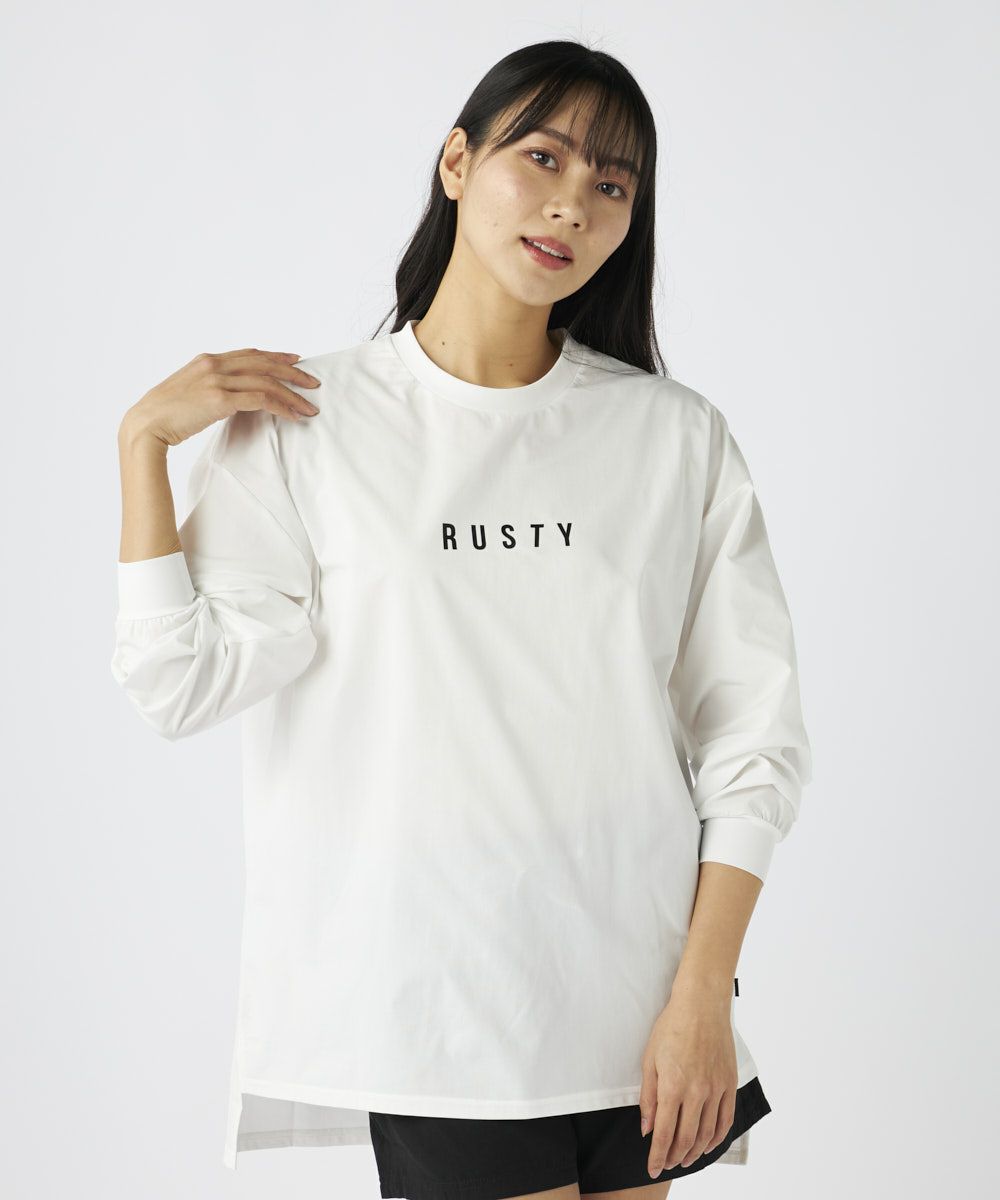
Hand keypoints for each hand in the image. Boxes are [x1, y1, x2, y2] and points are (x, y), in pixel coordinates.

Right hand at [122, 348, 321, 447]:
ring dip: (293, 395)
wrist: (146, 423)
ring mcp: (217, 380)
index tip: (295, 359)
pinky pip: (261, 400)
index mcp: (207, 360)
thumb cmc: (165, 414)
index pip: (250, 354)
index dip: (275, 356)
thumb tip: (230, 396)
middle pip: (264, 363)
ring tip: (309, 407)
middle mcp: (214, 365)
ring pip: (267, 382)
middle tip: (313, 382)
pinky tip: (294, 416)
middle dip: (293, 372)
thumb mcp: (189, 391)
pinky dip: (282, 407)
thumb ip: (211, 386)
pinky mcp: (220, 400)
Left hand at [638, 988, 737, 1176]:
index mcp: (672, 1086)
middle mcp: (696, 1092)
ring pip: (707, 1134)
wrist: (702, 1005)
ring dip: (695, 1152)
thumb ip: (648, 1097)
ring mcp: (716, 1089)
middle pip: (686, 1138)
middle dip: (674, 1157)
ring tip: (685, 1160)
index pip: (664, 1133)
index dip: (657, 1155)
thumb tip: (647, 1129)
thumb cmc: (671, 1027)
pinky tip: (708, 1145)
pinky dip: (717, 1138)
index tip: (652, 1168)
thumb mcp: (650, 1059)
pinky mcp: (730, 1084)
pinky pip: (726, 1120)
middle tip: (667, 1164)